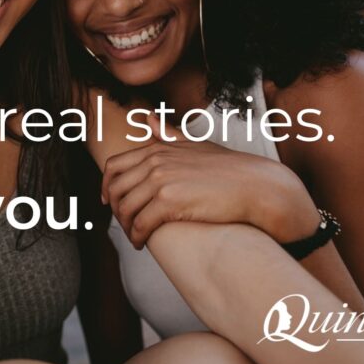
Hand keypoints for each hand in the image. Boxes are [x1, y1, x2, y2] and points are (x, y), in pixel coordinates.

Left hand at [101, 115, 319, 248]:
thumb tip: (147, 119)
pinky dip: (137, 236)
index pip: (114, 165)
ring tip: (135, 237)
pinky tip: (142, 243)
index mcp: (157, 148)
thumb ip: (168, 133)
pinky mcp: (169, 202)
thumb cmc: (230, 168)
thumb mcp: (196, 144)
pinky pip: (141, 224)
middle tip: (124, 224)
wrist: (256, 186)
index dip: (106, 186)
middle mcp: (155, 162)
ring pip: (126, 209)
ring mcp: (161, 181)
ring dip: (126, 227)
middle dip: (115, 210)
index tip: (109, 201)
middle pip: (116, 189)